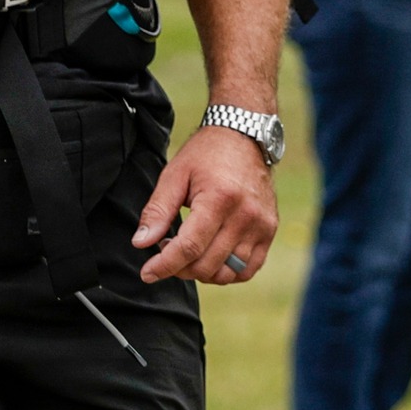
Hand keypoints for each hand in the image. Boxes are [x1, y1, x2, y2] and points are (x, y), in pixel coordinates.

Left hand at [132, 127, 278, 285]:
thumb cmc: (206, 154)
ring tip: (189, 252)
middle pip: (207, 264)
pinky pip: (248, 269)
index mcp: (219, 199)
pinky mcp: (269, 230)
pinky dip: (227, 273)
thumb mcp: (175, 175)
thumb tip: (141, 243)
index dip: (165, 265)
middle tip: (167, 249)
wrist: (244, 136)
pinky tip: (211, 257)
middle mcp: (245, 216)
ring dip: (201, 272)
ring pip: (227, 273)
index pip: (189, 247)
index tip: (147, 273)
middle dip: (179, 267)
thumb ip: (157, 210)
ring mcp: (261, 225)